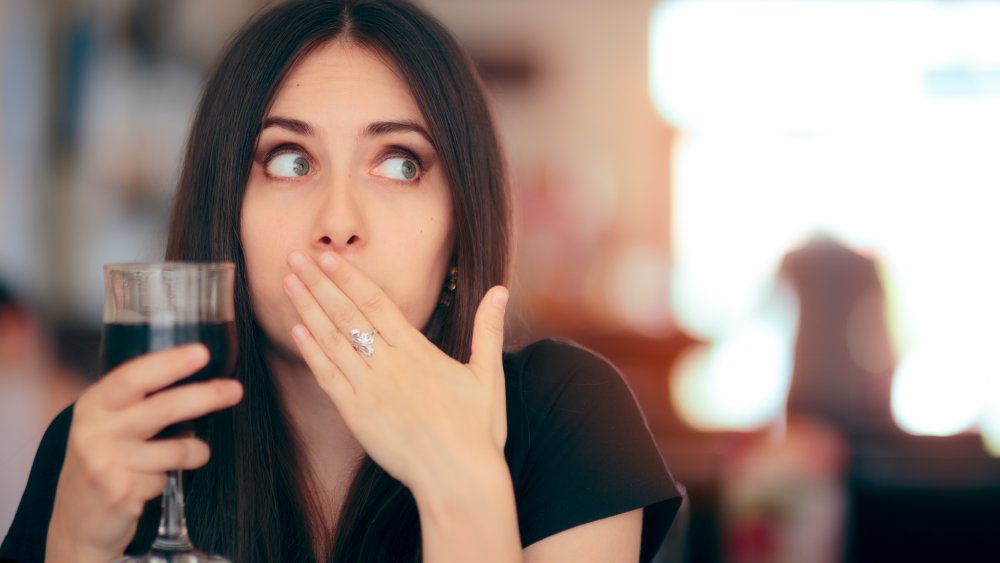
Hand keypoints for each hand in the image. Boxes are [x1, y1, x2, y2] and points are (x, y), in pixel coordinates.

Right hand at [46, 345, 242, 561]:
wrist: (78, 520)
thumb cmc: (105, 461)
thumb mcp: (109, 423)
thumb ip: (140, 401)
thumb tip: (199, 377)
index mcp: (94, 404)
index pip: (133, 376)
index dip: (169, 363)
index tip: (202, 353)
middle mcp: (95, 430)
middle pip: (164, 407)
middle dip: (206, 396)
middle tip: (235, 390)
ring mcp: (106, 463)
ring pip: (177, 448)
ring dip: (197, 451)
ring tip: (193, 453)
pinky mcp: (121, 492)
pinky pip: (167, 478)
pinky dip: (169, 478)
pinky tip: (152, 482)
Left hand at [283, 250, 508, 493]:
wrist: (459, 478)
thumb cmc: (478, 430)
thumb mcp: (488, 375)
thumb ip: (488, 330)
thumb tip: (500, 289)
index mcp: (418, 351)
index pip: (376, 303)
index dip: (349, 277)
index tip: (328, 256)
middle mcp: (389, 364)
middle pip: (347, 314)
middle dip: (319, 283)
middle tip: (294, 256)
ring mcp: (370, 390)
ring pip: (332, 341)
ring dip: (308, 310)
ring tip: (288, 283)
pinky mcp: (357, 416)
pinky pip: (328, 377)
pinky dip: (312, 352)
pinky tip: (297, 331)